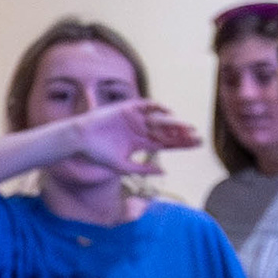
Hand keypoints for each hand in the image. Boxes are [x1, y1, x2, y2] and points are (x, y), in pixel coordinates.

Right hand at [63, 98, 192, 177]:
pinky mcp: (126, 109)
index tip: (198, 144)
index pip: (167, 143)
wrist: (79, 139)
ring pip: (160, 120)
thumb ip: (143, 168)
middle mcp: (141, 130)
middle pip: (167, 132)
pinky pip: (146, 106)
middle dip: (182, 135)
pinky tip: (168, 112)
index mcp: (142, 144)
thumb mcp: (123, 166)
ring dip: (174, 123)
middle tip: (198, 137)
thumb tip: (165, 171)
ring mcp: (135, 119)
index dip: (182, 144)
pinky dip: (157, 107)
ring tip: (188, 127)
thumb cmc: (98, 154)